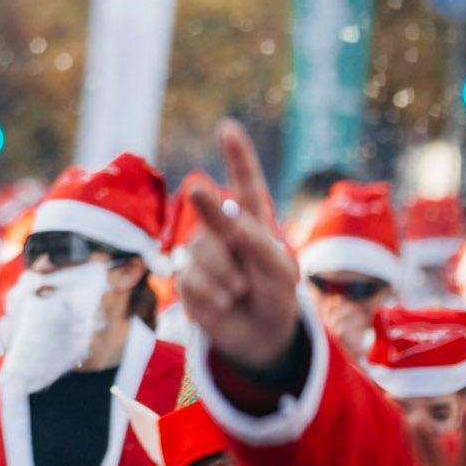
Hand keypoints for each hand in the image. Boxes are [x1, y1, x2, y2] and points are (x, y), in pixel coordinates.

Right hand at [179, 120, 299, 371]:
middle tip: (198, 189)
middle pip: (213, 214)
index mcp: (254, 223)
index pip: (246, 184)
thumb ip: (255, 241)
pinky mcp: (186, 278)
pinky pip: (192, 279)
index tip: (227, 128)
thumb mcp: (279, 271)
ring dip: (226, 277)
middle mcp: (224, 231)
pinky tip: (225, 302)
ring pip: (203, 254)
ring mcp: (202, 253)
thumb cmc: (275, 297)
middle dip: (206, 205)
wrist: (258, 337)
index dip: (237, 156)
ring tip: (241, 292)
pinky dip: (213, 294)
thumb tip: (228, 220)